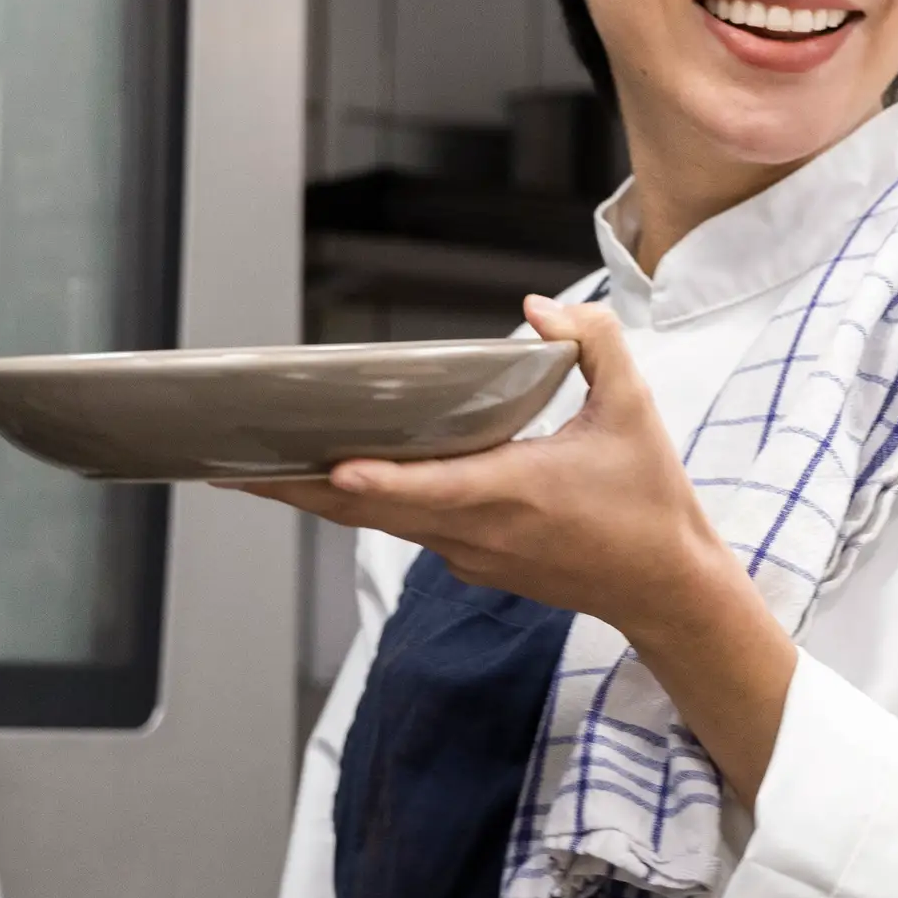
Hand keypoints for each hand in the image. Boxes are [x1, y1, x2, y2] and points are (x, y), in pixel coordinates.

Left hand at [239, 300, 720, 636]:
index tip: (326, 464)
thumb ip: (594, 346)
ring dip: (318, 497)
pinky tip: (328, 479)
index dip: (376, 478)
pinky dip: (362, 505)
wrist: (666, 587)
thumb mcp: (637, 411)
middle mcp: (478, 532)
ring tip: (254, 470)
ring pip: (377, 522)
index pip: (429, 489)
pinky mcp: (472, 563)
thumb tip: (537, 309)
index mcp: (515, 492)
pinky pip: (403, 529)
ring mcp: (470, 554)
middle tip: (231, 467)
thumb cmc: (650, 501)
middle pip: (370, 510)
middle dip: (299, 489)